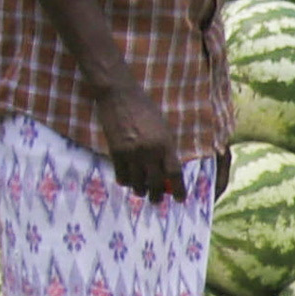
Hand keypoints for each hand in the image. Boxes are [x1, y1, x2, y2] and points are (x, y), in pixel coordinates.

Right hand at [92, 84, 181, 202]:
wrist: (119, 95)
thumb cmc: (145, 109)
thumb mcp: (163, 128)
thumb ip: (166, 148)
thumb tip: (168, 170)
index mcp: (165, 144)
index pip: (174, 174)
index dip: (178, 189)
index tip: (179, 199)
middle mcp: (149, 151)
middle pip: (155, 182)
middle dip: (157, 195)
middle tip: (156, 200)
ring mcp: (131, 152)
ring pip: (137, 182)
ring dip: (140, 191)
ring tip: (141, 193)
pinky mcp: (115, 151)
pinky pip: (121, 174)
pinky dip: (124, 181)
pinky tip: (127, 182)